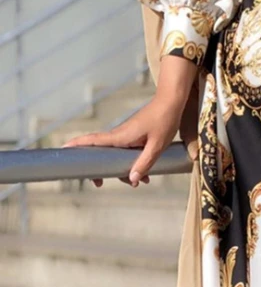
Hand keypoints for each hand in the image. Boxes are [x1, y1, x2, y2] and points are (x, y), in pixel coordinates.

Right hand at [61, 94, 184, 187]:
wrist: (172, 101)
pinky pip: (126, 152)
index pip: (93, 141)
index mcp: (121, 136)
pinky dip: (131, 163)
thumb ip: (144, 163)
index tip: (62, 150)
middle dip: (101, 170)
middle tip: (99, 184)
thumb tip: (131, 180)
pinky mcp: (133, 135)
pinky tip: (145, 174)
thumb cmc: (165, 120)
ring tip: (137, 183)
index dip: (77, 145)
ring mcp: (126, 135)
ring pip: (116, 155)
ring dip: (123, 170)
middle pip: (101, 154)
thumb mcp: (157, 145)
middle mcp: (120, 135)